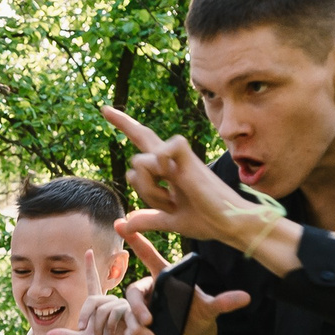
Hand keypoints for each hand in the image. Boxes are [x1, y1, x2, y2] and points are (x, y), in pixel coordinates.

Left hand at [50, 247, 143, 334]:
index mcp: (99, 305)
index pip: (93, 283)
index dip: (90, 268)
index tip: (88, 251)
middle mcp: (111, 302)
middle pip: (94, 301)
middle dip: (87, 317)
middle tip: (87, 333)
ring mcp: (123, 306)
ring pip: (105, 309)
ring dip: (100, 326)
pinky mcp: (133, 313)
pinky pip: (119, 313)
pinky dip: (114, 327)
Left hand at [101, 106, 301, 269]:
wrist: (229, 224)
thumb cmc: (207, 220)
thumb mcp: (171, 221)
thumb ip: (149, 220)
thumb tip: (125, 224)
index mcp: (168, 170)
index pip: (144, 142)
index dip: (126, 126)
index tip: (105, 110)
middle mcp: (172, 160)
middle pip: (143, 137)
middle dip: (123, 124)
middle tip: (106, 113)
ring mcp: (179, 159)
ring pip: (140, 163)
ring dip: (147, 190)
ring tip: (169, 201)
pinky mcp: (187, 160)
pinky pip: (159, 153)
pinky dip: (159, 170)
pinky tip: (172, 181)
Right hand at [116, 228, 252, 334]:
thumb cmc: (198, 314)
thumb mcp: (210, 308)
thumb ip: (223, 302)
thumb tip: (246, 298)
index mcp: (164, 278)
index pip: (148, 256)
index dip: (136, 241)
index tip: (122, 224)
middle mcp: (150, 292)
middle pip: (132, 292)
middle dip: (138, 308)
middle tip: (149, 321)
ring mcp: (142, 311)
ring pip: (130, 316)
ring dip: (137, 329)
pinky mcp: (138, 329)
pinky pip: (129, 334)